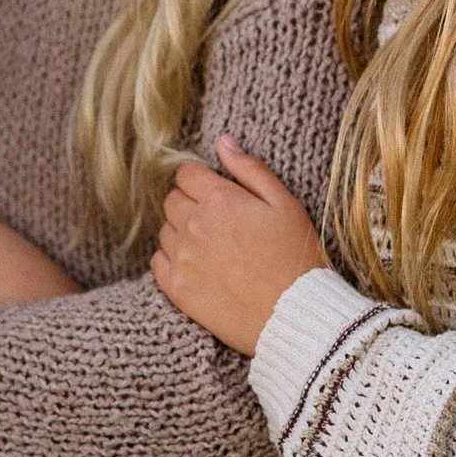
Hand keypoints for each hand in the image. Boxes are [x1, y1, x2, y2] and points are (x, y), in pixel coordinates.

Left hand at [150, 138, 328, 354]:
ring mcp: (183, 258)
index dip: (200, 179)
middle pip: (172, 200)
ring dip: (182, 232)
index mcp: (220, 200)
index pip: (186, 174)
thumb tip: (223, 142)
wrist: (296, 314)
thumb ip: (250, 169)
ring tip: (213, 248)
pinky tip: (197, 266)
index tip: (217, 193)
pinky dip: (171, 260)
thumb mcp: (285, 203)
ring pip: (165, 231)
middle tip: (219, 222)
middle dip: (190, 204)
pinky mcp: (178, 289)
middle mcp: (194, 225)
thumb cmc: (297, 256)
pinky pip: (158, 262)